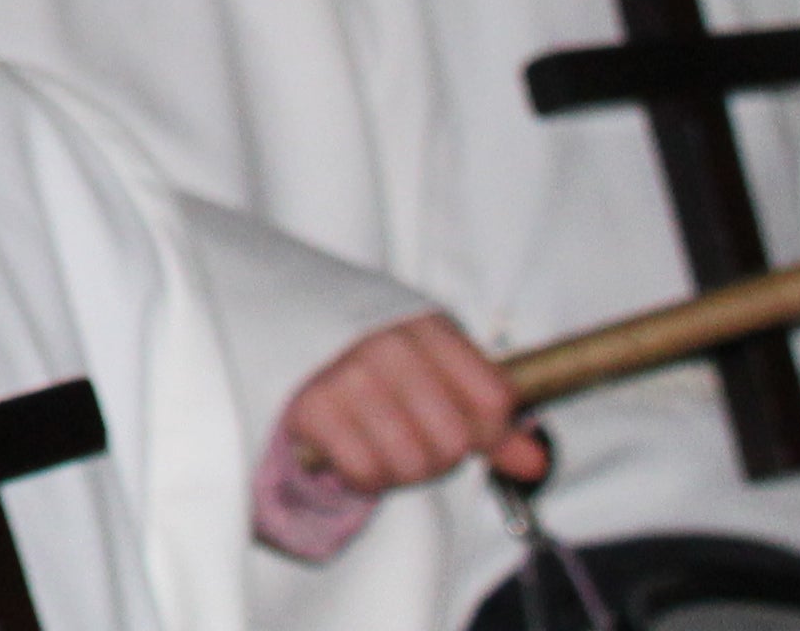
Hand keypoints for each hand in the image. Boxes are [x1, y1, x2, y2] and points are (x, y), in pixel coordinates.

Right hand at [278, 313, 545, 501]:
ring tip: (377, 443)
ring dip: (399, 470)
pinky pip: (367, 472)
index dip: (488, 432)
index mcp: (423, 323)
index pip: (495, 400)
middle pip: (456, 440)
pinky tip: (348, 449)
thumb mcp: (426, 364)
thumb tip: (535, 463)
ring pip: (414, 462)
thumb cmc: (358, 355)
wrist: (264, 323)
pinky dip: (363, 476)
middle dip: (438, 455)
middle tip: (407, 437)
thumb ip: (483, 412)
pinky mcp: (311, 406)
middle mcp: (388, 343)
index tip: (464, 430)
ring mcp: (347, 373)